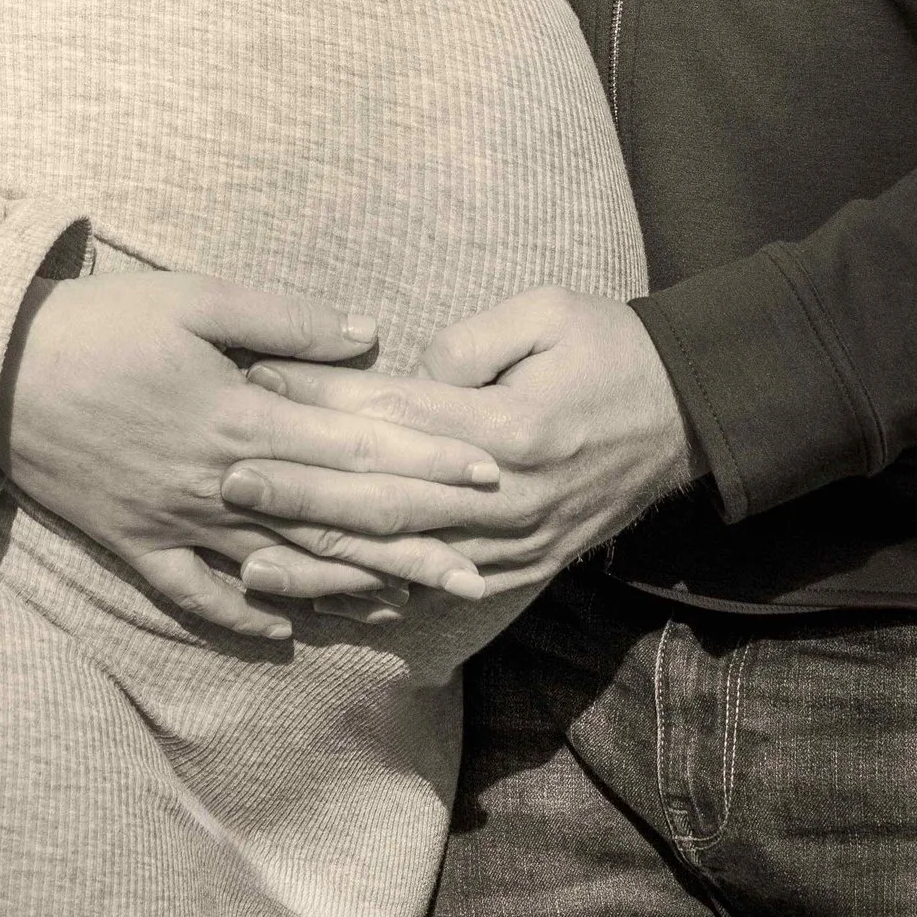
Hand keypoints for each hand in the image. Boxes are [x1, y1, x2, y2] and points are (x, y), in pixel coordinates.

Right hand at [0, 270, 507, 640]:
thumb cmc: (100, 320)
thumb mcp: (196, 297)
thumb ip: (286, 320)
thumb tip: (369, 335)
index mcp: (240, 417)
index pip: (355, 447)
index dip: (426, 462)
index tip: (488, 475)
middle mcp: (217, 484)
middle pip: (332, 522)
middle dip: (413, 546)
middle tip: (482, 568)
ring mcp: (173, 523)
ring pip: (278, 568)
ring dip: (348, 590)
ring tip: (411, 606)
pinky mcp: (131, 544)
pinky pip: (192, 596)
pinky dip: (241, 615)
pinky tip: (283, 632)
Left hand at [219, 291, 700, 597]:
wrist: (689, 415)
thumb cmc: (611, 348)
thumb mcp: (549, 311)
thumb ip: (472, 343)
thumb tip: (406, 373)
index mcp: (509, 426)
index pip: (395, 415)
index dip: (320, 401)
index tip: (256, 383)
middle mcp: (506, 496)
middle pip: (384, 501)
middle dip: (300, 494)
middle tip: (227, 481)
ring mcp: (514, 542)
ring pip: (403, 563)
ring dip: (323, 566)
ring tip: (247, 564)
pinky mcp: (521, 568)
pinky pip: (437, 594)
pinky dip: (377, 604)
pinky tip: (321, 605)